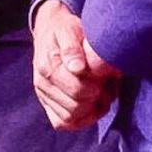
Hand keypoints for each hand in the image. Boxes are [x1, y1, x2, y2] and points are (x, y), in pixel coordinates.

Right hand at [31, 2, 119, 130]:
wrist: (50, 29)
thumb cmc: (66, 29)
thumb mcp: (70, 30)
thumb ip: (73, 48)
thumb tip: (77, 68)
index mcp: (48, 65)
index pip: (77, 89)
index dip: (98, 87)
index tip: (109, 76)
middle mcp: (42, 83)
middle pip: (75, 107)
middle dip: (97, 99)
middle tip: (109, 85)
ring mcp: (43, 95)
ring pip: (69, 118)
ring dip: (91, 111)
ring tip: (103, 94)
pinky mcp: (47, 102)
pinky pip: (61, 122)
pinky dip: (80, 120)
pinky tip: (94, 107)